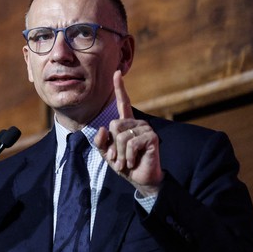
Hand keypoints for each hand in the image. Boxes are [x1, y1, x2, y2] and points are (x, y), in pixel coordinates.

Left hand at [95, 71, 162, 195]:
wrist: (140, 178)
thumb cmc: (124, 164)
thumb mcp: (107, 153)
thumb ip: (101, 142)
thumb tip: (103, 128)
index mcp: (126, 124)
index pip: (123, 102)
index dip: (120, 88)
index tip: (117, 73)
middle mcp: (137, 123)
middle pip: (114, 125)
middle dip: (112, 146)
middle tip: (118, 158)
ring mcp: (145, 129)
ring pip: (121, 136)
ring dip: (120, 154)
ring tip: (126, 162)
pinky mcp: (151, 137)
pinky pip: (131, 143)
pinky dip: (128, 156)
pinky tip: (133, 162)